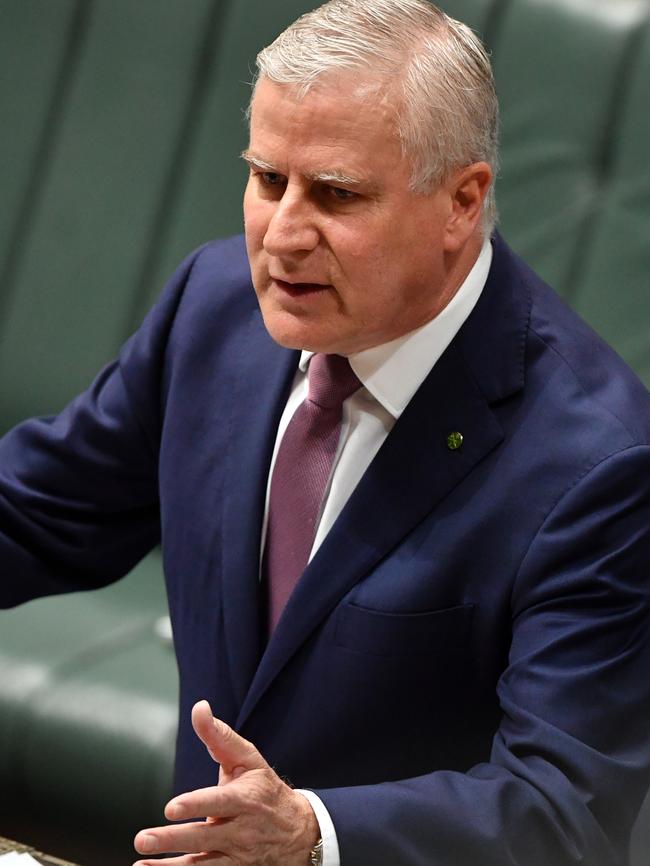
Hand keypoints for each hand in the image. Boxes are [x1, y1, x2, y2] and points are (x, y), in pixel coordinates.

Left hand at [133, 700, 319, 864]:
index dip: (195, 805)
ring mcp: (237, 856)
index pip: (219, 802)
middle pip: (203, 838)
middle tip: (143, 839)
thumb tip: (199, 708)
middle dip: (173, 840)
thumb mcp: (248, 759)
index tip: (171, 808)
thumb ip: (219, 736)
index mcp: (245, 799)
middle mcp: (241, 830)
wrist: (298, 831)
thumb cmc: (265, 790)